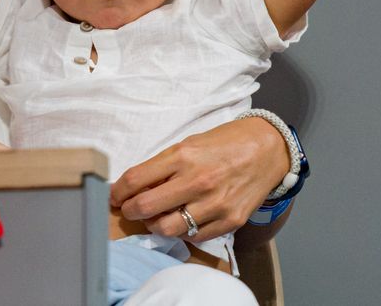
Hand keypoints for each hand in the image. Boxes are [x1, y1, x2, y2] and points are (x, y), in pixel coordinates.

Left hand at [108, 117, 288, 241]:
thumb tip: (133, 186)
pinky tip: (182, 220)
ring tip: (156, 217)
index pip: (135, 180)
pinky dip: (182, 232)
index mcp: (183, 156)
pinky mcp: (230, 221)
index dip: (117, 192)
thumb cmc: (223, 144)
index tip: (114, 196)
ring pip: (167, 229)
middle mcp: (197, 181)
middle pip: (146, 207)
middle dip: (130, 211)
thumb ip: (162, 165)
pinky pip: (194, 237)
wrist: (266, 149)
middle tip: (129, 209)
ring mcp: (214, 204)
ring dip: (154, 225)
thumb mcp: (188, 144)